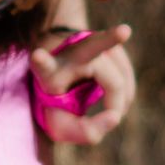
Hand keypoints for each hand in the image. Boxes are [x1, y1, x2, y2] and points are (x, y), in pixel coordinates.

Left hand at [30, 25, 134, 144]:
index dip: (41, 62)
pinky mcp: (110, 44)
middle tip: (124, 31)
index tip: (37, 56)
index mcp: (50, 71)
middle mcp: (71, 53)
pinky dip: (125, 97)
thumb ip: (85, 133)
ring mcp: (93, 43)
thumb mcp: (61, 126)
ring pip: (118, 81)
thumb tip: (115, 118)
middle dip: (109, 39)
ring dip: (119, 105)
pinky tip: (115, 103)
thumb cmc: (61, 103)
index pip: (43, 66)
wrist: (61, 74)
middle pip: (92, 46)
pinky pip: (127, 77)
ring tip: (108, 115)